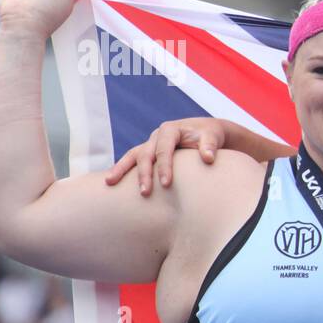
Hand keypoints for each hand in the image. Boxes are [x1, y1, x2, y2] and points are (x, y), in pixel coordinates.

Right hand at [104, 118, 226, 194]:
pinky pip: (132, 160)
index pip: (164, 149)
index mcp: (170, 130)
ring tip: (109, 183)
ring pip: (132, 156)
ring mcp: (150, 144)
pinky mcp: (148, 152)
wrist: (206, 132)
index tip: (166, 184)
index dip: (164, 166)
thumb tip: (208, 158)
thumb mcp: (212, 136)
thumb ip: (209, 146)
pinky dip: (122, 170)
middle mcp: (157, 136)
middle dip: (144, 173)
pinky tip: (111, 182)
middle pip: (145, 154)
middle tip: (145, 192)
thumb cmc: (209, 135)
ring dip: (121, 169)